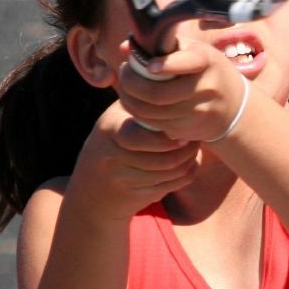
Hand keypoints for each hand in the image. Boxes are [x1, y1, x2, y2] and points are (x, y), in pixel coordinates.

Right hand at [66, 100, 200, 220]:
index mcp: (110, 127)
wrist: (92, 188)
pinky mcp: (133, 194)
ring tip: (193, 151)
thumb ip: (141, 105)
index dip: (167, 139)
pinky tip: (188, 166)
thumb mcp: (120, 118)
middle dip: (187, 151)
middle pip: (162, 158)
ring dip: (188, 163)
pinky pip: (168, 185)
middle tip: (196, 142)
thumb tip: (177, 94)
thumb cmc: (116, 141)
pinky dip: (184, 176)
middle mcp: (110, 153)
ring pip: (168, 172)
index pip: (141, 137)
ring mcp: (120, 177)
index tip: (185, 133)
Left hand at [114, 40, 245, 143]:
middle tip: (124, 73)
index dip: (166, 65)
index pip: (189, 62)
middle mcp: (205, 88)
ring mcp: (197, 113)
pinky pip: (153, 124)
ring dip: (129, 100)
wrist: (233, 107)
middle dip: (130, 83)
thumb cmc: (206, 71)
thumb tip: (124, 47)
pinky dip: (139, 113)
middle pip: (157, 93)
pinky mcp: (188, 131)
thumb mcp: (192, 51)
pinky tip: (138, 103)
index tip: (149, 65)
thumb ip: (161, 46)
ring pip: (150, 111)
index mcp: (207, 62)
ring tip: (126, 88)